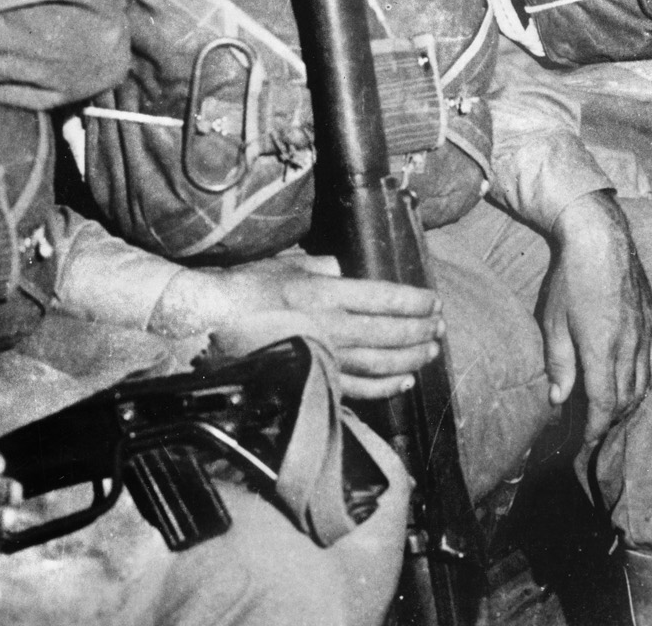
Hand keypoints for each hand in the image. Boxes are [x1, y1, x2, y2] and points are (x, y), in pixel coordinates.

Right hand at [153, 255, 443, 399]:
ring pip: (382, 363)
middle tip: (440, 327)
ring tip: (431, 351)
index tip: (433, 301)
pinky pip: (360, 388)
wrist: (211, 323)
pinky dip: (386, 386)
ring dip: (412, 357)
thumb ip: (322, 268)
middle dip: (421, 330)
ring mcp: (325, 358)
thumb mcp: (285, 264)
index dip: (414, 301)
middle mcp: (332, 327)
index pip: (385, 298)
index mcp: (326, 294)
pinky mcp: (315, 379)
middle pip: (390, 332)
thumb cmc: (244, 287)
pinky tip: (403, 380)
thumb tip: (347, 272)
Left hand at [540, 191, 651, 442]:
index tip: (583, 439)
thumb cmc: (570, 279)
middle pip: (625, 399)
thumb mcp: (553, 322)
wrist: (601, 240)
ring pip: (643, 385)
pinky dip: (644, 382)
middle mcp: (630, 348)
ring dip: (628, 404)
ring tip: (611, 412)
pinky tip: (634, 385)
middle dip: (608, 419)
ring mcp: (646, 336)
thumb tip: (558, 399)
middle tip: (592, 428)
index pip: (602, 403)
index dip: (594, 427)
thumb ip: (558, 363)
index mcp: (603, 351)